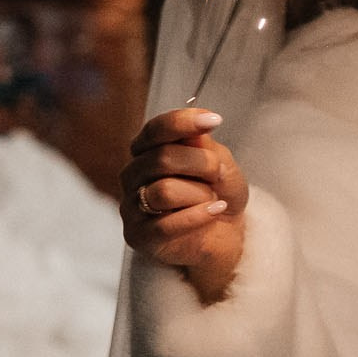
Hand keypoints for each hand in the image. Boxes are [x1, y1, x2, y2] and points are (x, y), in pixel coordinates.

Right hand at [119, 107, 248, 304]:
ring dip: (200, 195)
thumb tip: (195, 127)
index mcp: (148, 150)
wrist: (226, 232)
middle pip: (162, 159)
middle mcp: (133, 175)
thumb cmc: (218, 192)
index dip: (182, 123)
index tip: (214, 121)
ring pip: (165, 191)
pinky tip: (215, 210)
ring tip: (211, 199)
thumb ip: (204, 145)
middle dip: (203, 165)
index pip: (155, 130)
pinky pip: (166, 224)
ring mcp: (131, 206)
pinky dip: (199, 216)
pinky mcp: (138, 236)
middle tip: (217, 175)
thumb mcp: (220, 162)